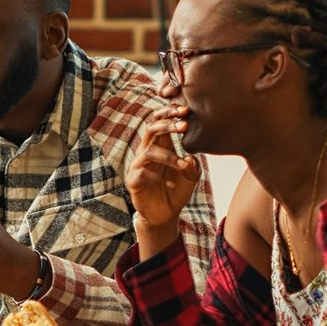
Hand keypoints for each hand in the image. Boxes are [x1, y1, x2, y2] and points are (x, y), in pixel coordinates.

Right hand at [126, 106, 200, 229]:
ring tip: (182, 165)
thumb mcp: (191, 177)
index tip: (187, 111)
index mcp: (161, 145)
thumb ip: (193, 165)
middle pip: (151, 128)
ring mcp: (139, 165)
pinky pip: (141, 172)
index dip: (171, 113)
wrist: (165, 214)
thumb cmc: (177, 191)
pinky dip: (157, 177)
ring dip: (168, 155)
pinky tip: (170, 184)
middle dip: (167, 123)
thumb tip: (190, 158)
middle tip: (184, 125)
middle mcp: (147, 151)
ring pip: (148, 150)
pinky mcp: (133, 180)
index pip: (161, 121)